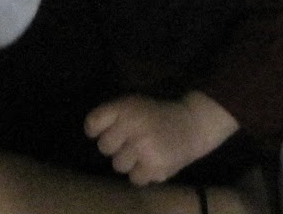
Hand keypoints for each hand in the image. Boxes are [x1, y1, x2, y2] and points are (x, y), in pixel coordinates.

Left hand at [86, 91, 239, 185]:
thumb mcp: (134, 104)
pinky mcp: (156, 167)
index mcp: (127, 107)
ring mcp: (145, 148)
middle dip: (116, 145)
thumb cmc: (158, 114)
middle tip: (133, 139)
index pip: (93, 124)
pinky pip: (135, 178)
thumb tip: (90, 133)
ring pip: (118, 165)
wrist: (193, 124)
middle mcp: (134, 126)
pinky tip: (153, 161)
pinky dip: (143, 173)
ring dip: (129, 160)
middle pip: (104, 147)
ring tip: (145, 150)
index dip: (97, 129)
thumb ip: (110, 115)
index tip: (106, 129)